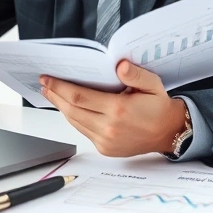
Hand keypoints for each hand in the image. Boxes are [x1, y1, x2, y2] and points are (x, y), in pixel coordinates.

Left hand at [40, 60, 187, 156]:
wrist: (168, 132)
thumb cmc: (158, 106)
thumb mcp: (152, 83)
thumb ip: (135, 73)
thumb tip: (119, 65)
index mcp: (118, 110)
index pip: (79, 97)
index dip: (59, 87)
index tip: (47, 78)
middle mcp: (109, 128)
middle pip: (71, 110)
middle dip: (55, 95)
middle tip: (44, 84)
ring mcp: (105, 141)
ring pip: (74, 121)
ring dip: (61, 107)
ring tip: (52, 93)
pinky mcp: (105, 148)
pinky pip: (82, 130)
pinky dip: (73, 118)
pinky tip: (68, 107)